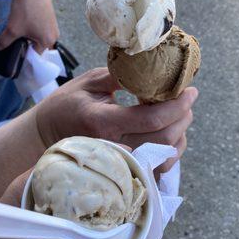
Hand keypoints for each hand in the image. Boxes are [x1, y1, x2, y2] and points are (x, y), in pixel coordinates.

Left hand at [0, 0, 58, 51]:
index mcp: (48, 41)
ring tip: (22, 25)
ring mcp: (54, 26)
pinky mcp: (51, 18)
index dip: (24, 53)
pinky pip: (42, 29)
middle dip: (28, 44)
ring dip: (30, 35)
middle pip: (38, 47)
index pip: (35, 55)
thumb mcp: (11, 29)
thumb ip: (4, 42)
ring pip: (40, 38)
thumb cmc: (24, 9)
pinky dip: (34, 27)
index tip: (15, 48)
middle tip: (18, 36)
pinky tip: (27, 20)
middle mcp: (54, 35)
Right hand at [34, 68, 197, 169]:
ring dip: (181, 134)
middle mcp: (113, 146)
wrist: (47, 133)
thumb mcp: (89, 81)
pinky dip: (171, 150)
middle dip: (184, 117)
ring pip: (164, 157)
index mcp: (103, 122)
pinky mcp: (122, 167)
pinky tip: (170, 132)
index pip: (151, 119)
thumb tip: (153, 70)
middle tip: (188, 99)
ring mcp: (118, 161)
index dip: (177, 105)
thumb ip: (121, 76)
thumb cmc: (67, 103)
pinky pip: (156, 166)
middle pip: (163, 140)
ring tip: (181, 113)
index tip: (191, 91)